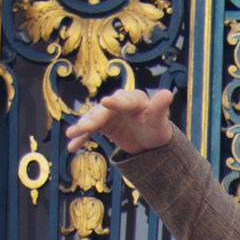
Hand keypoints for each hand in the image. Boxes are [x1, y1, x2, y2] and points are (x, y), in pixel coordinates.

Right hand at [65, 86, 179, 157]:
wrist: (148, 138)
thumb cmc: (156, 127)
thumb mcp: (159, 120)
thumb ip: (160, 107)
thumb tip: (168, 93)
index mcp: (134, 99)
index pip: (124, 101)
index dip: (116, 102)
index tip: (106, 102)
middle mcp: (118, 102)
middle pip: (103, 110)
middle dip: (93, 118)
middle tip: (84, 127)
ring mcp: (108, 112)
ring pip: (92, 118)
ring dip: (82, 126)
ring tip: (71, 134)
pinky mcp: (101, 123)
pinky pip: (89, 130)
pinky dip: (81, 138)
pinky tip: (71, 147)